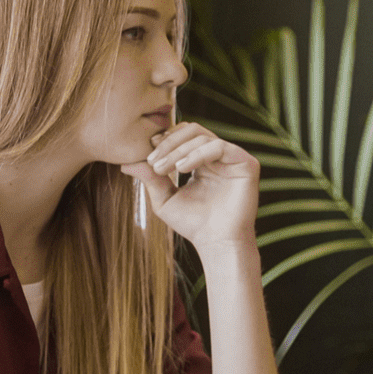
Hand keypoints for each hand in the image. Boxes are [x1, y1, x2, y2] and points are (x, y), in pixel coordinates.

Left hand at [121, 122, 257, 250]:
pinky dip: (197, 154)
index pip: (184, 137)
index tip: (147, 156)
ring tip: (164, 168)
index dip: (165, 140)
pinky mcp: (247, 164)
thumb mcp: (164, 199)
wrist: (215, 242)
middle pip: (193, 131)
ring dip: (178, 150)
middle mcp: (219, 156)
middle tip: (153, 160)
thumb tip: (125, 163)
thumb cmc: (193, 224)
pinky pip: (219, 147)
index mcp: (202, 161)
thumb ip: (149, 179)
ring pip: (203, 137)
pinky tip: (182, 169)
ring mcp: (234, 158)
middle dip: (169, 143)